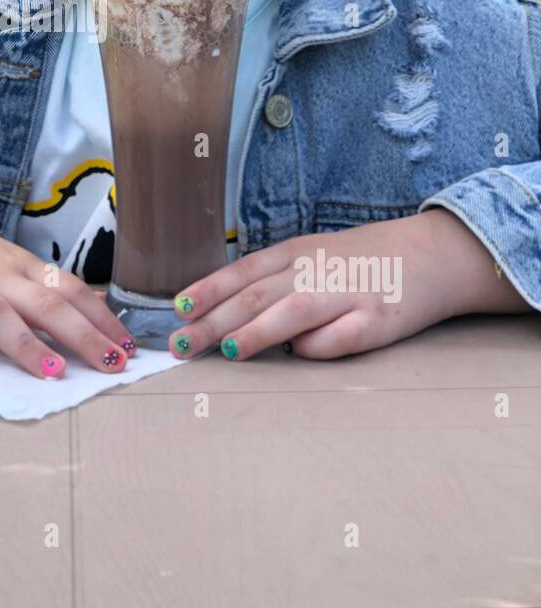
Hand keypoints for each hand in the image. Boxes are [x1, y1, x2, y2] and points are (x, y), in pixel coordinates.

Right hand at [0, 197, 136, 379]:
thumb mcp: (7, 263)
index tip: (129, 349)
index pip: (68, 290)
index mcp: (18, 268)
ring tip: (51, 372)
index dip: (100, 319)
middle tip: (111, 366)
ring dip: (24, 344)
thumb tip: (96, 314)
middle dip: (80, 335)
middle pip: (42, 304)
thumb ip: (43, 288)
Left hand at [168, 209, 506, 361]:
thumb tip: (225, 316)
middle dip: (215, 320)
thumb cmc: (358, 262)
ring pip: (293, 311)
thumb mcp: (311, 258)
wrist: (428, 255)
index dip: (208, 291)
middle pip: (258, 295)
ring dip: (257, 331)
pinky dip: (316, 346)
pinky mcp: (377, 321)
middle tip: (183, 344)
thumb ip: (273, 282)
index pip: (242, 272)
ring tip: (227, 350)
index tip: (178, 311)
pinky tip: (296, 354)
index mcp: (296, 253)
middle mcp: (317, 270)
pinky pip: (340, 336)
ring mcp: (347, 294)